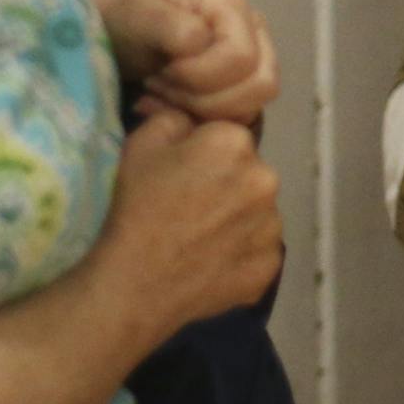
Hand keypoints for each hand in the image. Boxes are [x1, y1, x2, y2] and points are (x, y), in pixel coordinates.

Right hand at [96, 109, 281, 337]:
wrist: (132, 285)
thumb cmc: (134, 209)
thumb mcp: (141, 145)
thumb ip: (176, 118)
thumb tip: (193, 122)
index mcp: (235, 142)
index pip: (228, 139)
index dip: (204, 156)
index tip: (182, 177)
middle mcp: (266, 178)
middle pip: (249, 174)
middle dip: (227, 185)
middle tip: (190, 209)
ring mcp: (272, 225)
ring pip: (257, 212)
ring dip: (237, 219)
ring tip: (199, 239)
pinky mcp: (270, 265)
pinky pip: (259, 251)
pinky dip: (240, 255)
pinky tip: (210, 263)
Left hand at [100, 0, 277, 125]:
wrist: (122, 40)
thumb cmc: (130, 24)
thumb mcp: (138, 15)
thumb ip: (168, 25)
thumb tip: (201, 42)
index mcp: (233, 5)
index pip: (240, 58)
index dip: (198, 76)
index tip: (160, 71)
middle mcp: (256, 31)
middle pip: (260, 85)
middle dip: (204, 98)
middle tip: (163, 88)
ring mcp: (257, 60)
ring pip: (255, 106)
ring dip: (205, 111)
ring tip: (170, 96)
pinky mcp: (247, 88)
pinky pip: (243, 120)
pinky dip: (206, 123)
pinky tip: (176, 109)